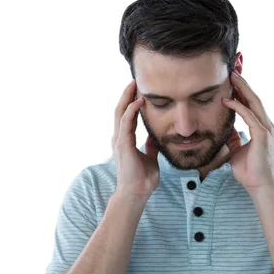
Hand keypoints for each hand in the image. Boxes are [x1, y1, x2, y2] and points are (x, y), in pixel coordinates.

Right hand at [111, 80, 159, 198]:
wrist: (137, 193)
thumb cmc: (142, 179)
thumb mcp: (150, 158)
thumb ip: (150, 147)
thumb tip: (154, 137)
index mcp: (125, 141)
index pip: (126, 116)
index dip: (131, 102)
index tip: (138, 90)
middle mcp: (119, 138)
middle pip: (120, 110)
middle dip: (126, 95)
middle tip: (134, 80)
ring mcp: (120, 141)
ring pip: (120, 113)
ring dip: (127, 98)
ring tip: (134, 84)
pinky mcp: (123, 145)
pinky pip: (126, 123)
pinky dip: (132, 111)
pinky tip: (139, 101)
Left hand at [222, 72, 273, 193]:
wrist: (258, 186)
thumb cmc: (249, 171)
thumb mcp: (236, 150)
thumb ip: (233, 139)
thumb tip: (226, 131)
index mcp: (261, 128)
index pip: (251, 104)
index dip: (243, 90)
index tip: (233, 78)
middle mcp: (266, 125)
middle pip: (254, 98)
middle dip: (244, 83)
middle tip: (232, 69)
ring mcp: (266, 129)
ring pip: (254, 103)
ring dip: (242, 88)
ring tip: (232, 76)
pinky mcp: (262, 135)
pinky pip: (249, 116)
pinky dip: (238, 106)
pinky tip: (227, 99)